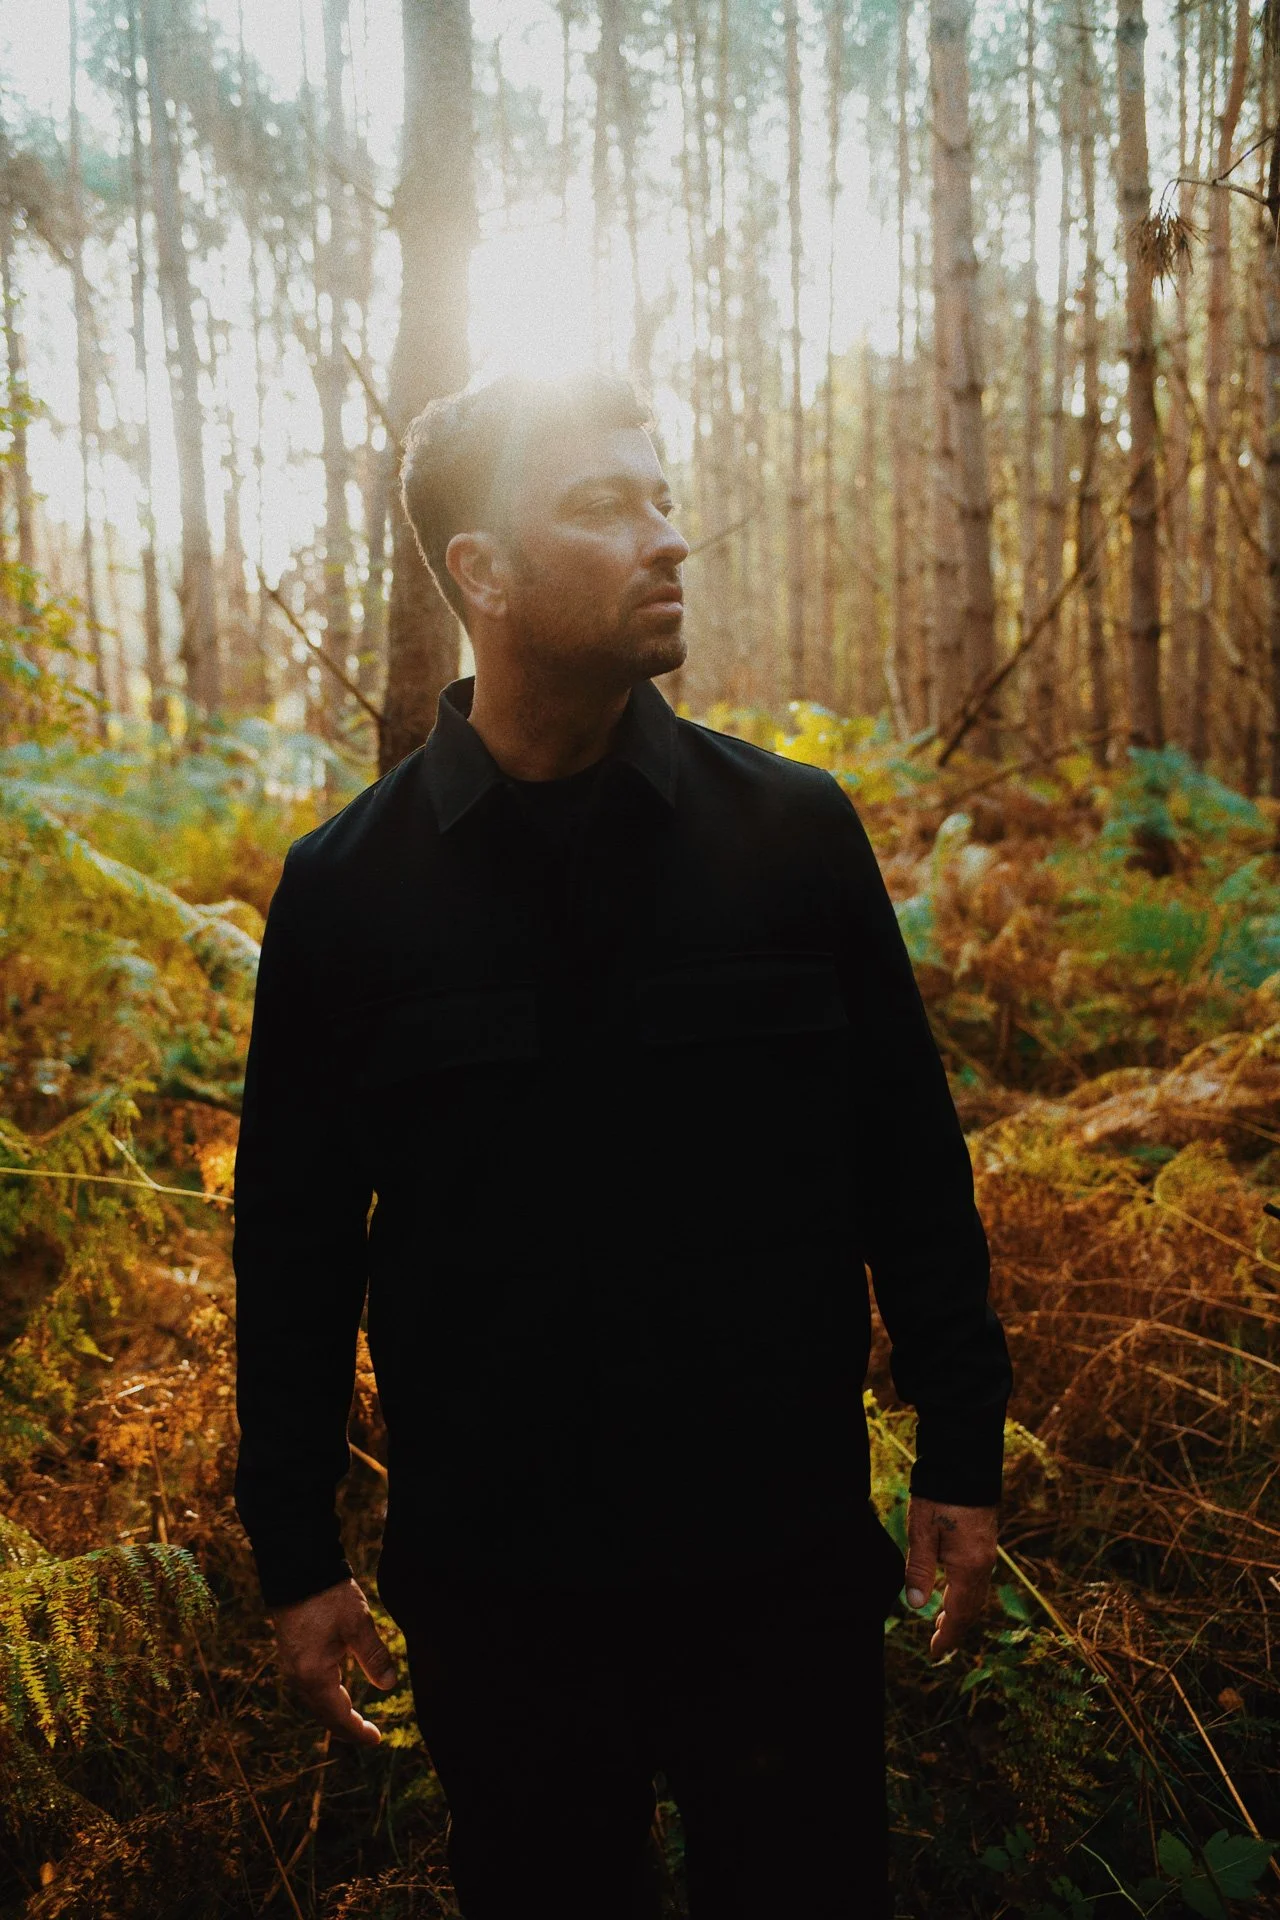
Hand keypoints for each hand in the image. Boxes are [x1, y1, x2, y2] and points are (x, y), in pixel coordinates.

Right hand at [269, 1577, 398, 1746]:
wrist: (296, 1569)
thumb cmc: (328, 1596)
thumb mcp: (358, 1624)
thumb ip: (374, 1656)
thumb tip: (390, 1685)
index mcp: (313, 1675)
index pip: (337, 1716)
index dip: (357, 1731)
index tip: (376, 1740)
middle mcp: (298, 1676)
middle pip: (323, 1714)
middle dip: (346, 1727)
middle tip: (369, 1735)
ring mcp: (291, 1665)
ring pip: (315, 1700)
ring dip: (336, 1712)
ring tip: (356, 1719)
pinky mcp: (291, 1652)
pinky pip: (310, 1686)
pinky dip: (326, 1696)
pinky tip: (339, 1690)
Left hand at [903, 1496, 998, 1660]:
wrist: (964, 1463)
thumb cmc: (939, 1496)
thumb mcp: (922, 1533)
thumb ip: (920, 1571)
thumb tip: (917, 1607)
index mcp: (969, 1568)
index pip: (959, 1615)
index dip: (947, 1637)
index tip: (936, 1653)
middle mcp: (983, 1565)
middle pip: (971, 1609)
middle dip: (955, 1628)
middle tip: (938, 1644)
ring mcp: (987, 1553)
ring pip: (976, 1594)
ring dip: (960, 1612)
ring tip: (941, 1622)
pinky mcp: (985, 1541)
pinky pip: (977, 1579)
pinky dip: (965, 1594)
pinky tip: (951, 1591)